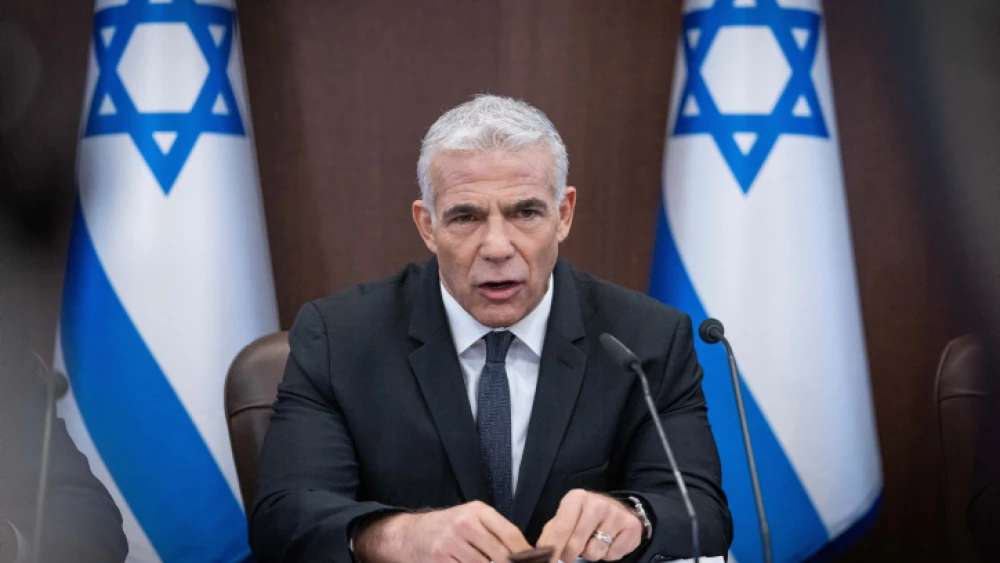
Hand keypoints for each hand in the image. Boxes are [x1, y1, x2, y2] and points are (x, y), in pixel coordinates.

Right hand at [354, 501, 530, 562]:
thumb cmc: (448, 528)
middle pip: (501, 555)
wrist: (410, 534)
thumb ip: (496, 533)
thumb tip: (526, 555)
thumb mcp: (472, 519)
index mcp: (477, 511)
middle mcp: (464, 523)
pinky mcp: (439, 559)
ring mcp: (450, 542)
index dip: (526, 554)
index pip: (511, 535)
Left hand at [536, 490, 642, 562]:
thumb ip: (551, 532)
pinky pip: (613, 555)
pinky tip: (609, 542)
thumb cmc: (584, 516)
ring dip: (591, 554)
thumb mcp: (566, 518)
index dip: (553, 548)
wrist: (618, 511)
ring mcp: (616, 514)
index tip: (549, 561)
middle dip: (570, 554)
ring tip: (593, 542)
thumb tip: (541, 550)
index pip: (562, 528)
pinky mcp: (632, 527)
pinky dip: (608, 554)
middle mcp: (598, 503)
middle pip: (576, 544)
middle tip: (572, 551)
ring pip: (595, 552)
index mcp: (577, 498)